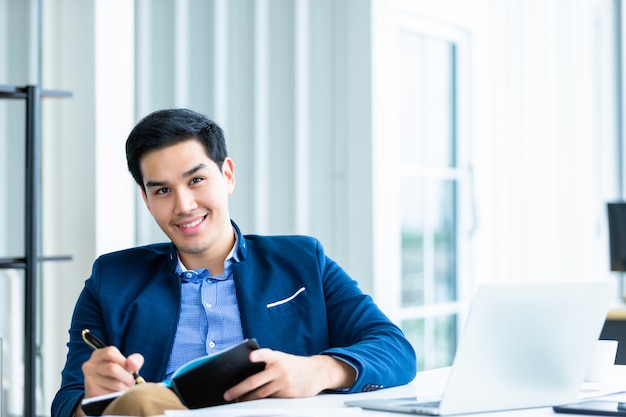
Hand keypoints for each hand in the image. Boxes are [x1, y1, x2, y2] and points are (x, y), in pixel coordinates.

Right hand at [74, 347, 144, 416]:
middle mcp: (90, 366)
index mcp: (98, 355)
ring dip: (126, 388)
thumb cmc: (119, 374)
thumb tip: (133, 364)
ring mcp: (89, 380)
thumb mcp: (127, 364)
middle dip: (127, 377)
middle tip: (131, 381)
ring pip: (115, 384)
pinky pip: (112, 395)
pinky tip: (118, 394)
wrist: (104, 394)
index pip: (110, 352)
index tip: (130, 369)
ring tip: (126, 388)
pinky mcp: (92, 393)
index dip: (124, 361)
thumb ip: (135, 360)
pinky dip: (119, 396)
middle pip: (112, 368)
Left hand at [223, 349, 355, 401]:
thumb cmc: (295, 364)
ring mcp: (284, 383)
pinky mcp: (288, 394)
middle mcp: (280, 369)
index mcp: (278, 357)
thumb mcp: (283, 359)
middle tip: (228, 395)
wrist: (318, 372)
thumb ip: (268, 363)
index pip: (266, 354)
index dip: (259, 355)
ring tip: (238, 400)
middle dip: (239, 390)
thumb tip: (247, 374)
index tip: (250, 356)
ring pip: (260, 394)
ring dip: (247, 398)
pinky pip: (270, 398)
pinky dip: (260, 400)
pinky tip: (253, 401)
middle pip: (256, 381)